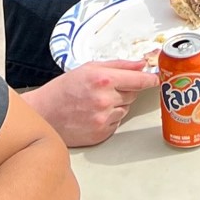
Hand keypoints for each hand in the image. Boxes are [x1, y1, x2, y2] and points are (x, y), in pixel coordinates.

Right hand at [25, 61, 157, 146]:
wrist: (43, 113)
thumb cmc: (63, 89)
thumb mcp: (89, 68)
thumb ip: (118, 65)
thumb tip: (140, 65)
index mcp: (103, 80)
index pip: (139, 80)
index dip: (150, 79)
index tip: (156, 79)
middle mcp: (105, 100)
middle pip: (133, 94)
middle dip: (124, 90)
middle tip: (105, 89)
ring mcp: (103, 119)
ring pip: (125, 109)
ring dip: (116, 105)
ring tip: (94, 102)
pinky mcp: (100, 134)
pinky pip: (116, 123)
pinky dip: (109, 118)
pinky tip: (92, 114)